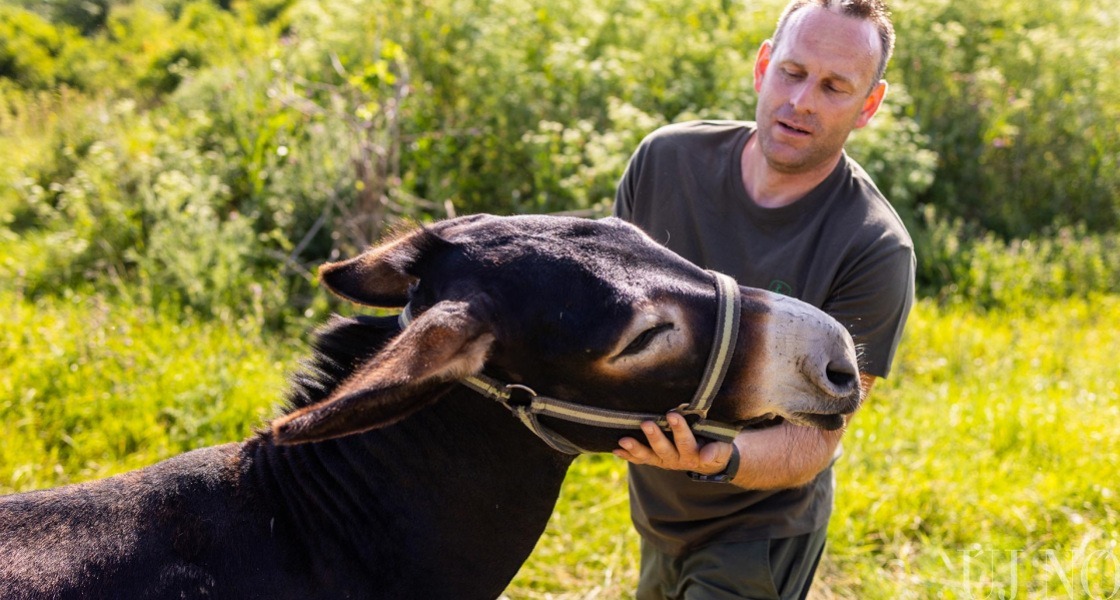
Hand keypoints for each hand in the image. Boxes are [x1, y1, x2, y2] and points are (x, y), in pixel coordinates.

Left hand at [613, 412, 736, 475]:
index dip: (679, 430)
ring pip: (649, 456)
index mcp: (694, 455)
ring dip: (636, 448)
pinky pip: (641, 460)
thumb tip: (706, 456)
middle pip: (664, 449)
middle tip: (646, 423)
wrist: (710, 461)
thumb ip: (716, 450)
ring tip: (623, 440)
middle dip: (655, 437)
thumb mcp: (722, 448)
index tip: (673, 415)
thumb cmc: (716, 446)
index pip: (687, 441)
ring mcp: (665, 461)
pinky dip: (628, 456)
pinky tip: (616, 450)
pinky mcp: (656, 460)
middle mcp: (678, 460)